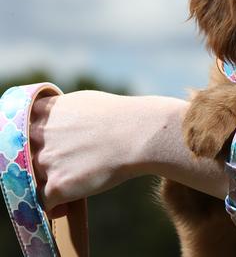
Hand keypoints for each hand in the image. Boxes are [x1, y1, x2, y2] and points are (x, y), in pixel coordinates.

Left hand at [29, 91, 183, 216]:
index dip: (33, 144)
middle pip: (28, 157)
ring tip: (71, 188)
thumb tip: (59, 122)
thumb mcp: (84, 102)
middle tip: (63, 171)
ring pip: (36, 180)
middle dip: (43, 166)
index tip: (45, 151)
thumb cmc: (122, 116)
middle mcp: (37, 135)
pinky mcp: (57, 185)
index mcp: (43, 113)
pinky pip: (44, 203)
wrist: (140, 134)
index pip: (21, 131)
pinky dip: (54, 207)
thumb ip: (62, 112)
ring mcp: (45, 161)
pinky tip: (66, 207)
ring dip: (51, 185)